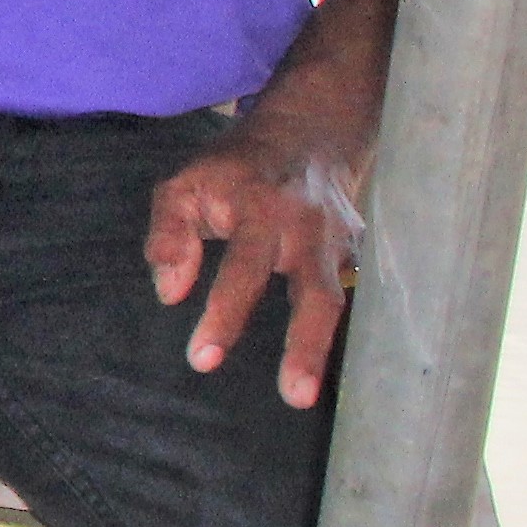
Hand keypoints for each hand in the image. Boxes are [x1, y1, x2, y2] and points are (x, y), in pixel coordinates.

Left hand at [146, 114, 370, 407]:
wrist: (312, 130)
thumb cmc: (234, 168)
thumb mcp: (185, 184)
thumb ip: (170, 234)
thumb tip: (170, 294)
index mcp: (260, 208)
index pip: (242, 268)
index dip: (223, 314)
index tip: (202, 359)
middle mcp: (307, 228)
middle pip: (312, 292)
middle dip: (302, 346)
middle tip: (292, 396)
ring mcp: (339, 242)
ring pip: (337, 300)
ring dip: (323, 350)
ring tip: (304, 395)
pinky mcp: (357, 254)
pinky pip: (348, 300)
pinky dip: (336, 336)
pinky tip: (322, 375)